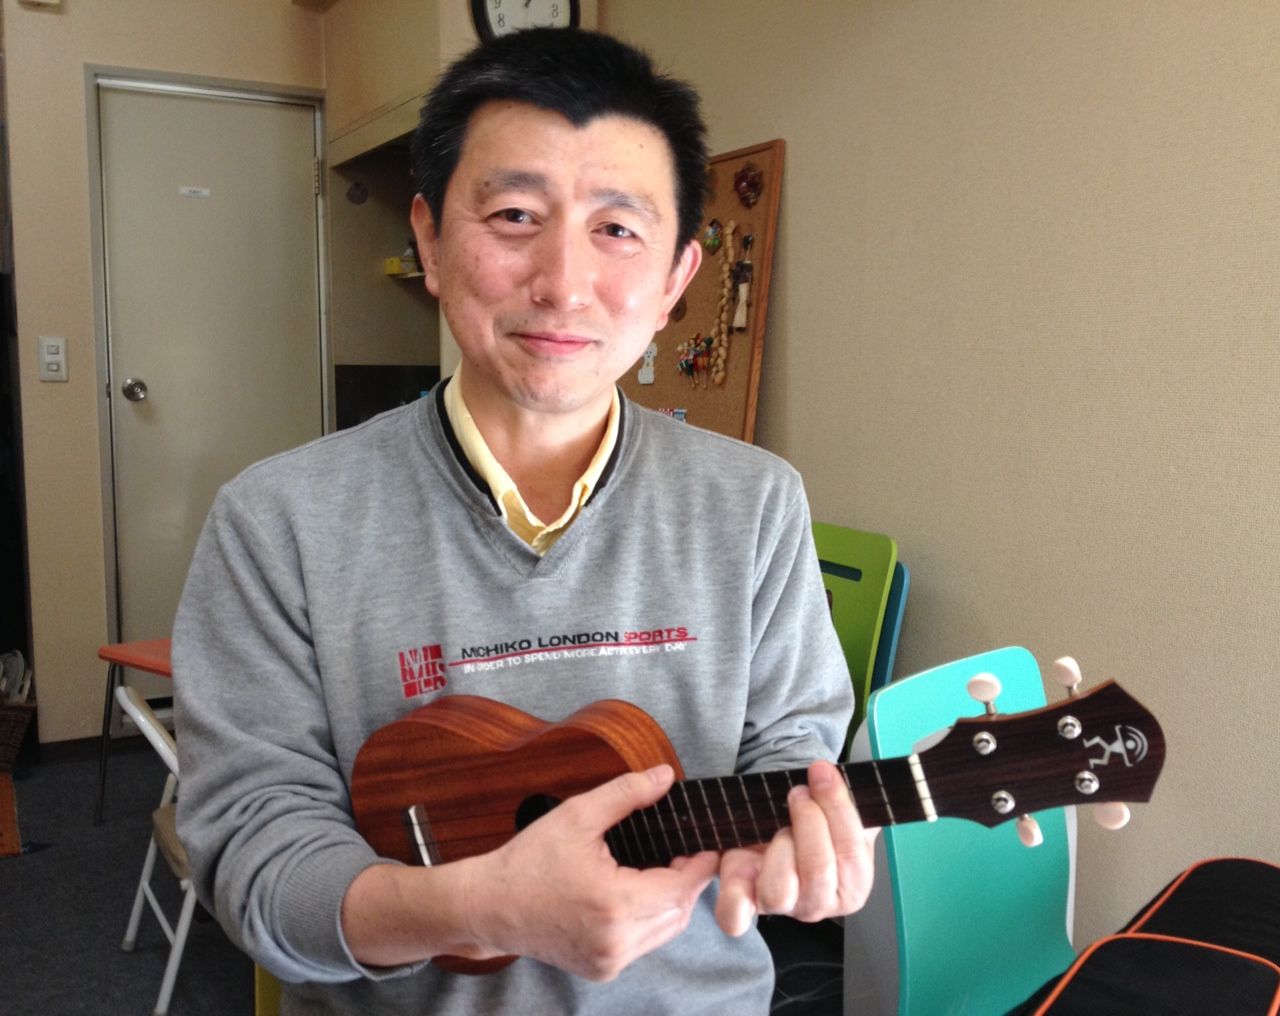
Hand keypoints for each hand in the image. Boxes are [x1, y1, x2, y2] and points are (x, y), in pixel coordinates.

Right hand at [464, 764, 720, 980]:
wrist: (489, 906)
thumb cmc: (529, 860)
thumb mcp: (577, 815)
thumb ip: (626, 793)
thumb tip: (666, 776)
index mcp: (614, 904)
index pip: (681, 888)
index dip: (699, 865)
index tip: (707, 844)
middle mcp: (616, 941)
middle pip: (679, 913)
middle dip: (687, 881)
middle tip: (684, 851)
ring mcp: (609, 961)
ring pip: (665, 931)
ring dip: (672, 902)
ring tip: (663, 869)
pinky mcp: (602, 970)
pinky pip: (644, 943)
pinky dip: (651, 919)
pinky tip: (639, 893)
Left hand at [714, 760, 876, 935]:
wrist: (781, 831)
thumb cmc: (812, 822)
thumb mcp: (838, 808)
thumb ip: (846, 798)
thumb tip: (836, 776)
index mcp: (852, 883)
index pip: (851, 854)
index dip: (836, 808)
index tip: (822, 773)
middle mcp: (818, 902)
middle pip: (818, 873)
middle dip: (808, 823)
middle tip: (799, 793)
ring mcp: (781, 906)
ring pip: (779, 891)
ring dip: (778, 849)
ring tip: (778, 826)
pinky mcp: (745, 904)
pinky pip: (736, 917)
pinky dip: (735, 893)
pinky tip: (741, 864)